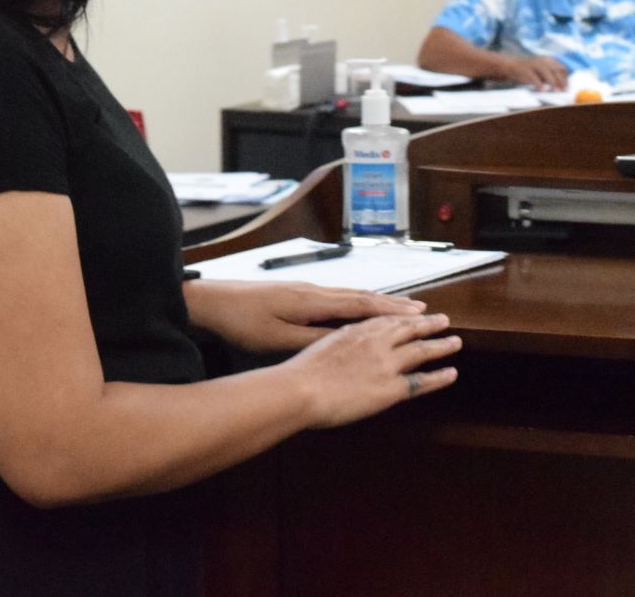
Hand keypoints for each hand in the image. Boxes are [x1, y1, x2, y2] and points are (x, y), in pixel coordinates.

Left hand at [184, 279, 425, 353]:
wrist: (213, 301)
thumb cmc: (242, 321)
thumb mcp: (276, 339)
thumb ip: (311, 340)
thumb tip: (343, 343)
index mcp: (313, 301)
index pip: (362, 305)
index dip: (392, 311)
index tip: (418, 314)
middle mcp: (315, 291)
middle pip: (362, 296)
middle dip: (393, 304)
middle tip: (421, 310)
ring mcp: (307, 290)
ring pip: (351, 295)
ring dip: (378, 303)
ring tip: (399, 309)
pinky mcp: (298, 294)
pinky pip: (338, 297)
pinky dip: (359, 304)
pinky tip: (361, 311)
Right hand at [284, 312, 460, 427]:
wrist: (301, 389)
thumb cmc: (300, 374)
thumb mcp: (320, 348)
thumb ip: (338, 347)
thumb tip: (342, 353)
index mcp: (357, 330)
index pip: (386, 319)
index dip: (403, 316)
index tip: (414, 312)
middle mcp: (376, 342)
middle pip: (409, 328)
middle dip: (428, 323)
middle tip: (443, 319)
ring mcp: (386, 364)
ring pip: (421, 350)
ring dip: (440, 345)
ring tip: (456, 341)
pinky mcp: (391, 387)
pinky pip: (421, 381)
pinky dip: (438, 377)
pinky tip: (451, 374)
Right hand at [497, 55, 570, 90]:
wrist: (509, 67)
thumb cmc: (527, 71)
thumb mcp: (541, 70)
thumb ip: (550, 76)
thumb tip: (563, 86)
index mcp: (547, 60)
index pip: (562, 68)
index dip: (566, 78)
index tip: (567, 88)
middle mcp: (542, 61)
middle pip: (556, 70)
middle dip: (561, 81)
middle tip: (563, 91)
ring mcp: (534, 65)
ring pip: (547, 73)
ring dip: (553, 82)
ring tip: (556, 91)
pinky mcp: (526, 71)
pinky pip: (535, 78)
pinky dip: (540, 85)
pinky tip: (542, 90)